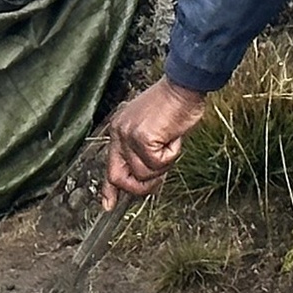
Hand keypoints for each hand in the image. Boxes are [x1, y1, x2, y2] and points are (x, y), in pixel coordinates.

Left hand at [102, 78, 210, 207]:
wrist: (184, 86)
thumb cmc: (174, 106)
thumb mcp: (153, 130)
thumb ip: (144, 152)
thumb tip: (144, 178)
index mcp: (119, 130)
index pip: (110, 165)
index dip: (109, 189)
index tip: (108, 205)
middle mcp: (119, 133)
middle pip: (118, 176)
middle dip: (138, 187)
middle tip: (156, 182)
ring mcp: (129, 135)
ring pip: (143, 173)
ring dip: (163, 165)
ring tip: (170, 142)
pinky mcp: (143, 138)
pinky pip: (158, 163)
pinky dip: (171, 155)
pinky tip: (174, 137)